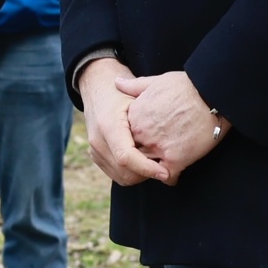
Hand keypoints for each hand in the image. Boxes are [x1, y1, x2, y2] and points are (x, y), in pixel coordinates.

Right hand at [78, 57, 167, 186]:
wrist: (98, 90)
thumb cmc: (124, 93)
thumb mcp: (139, 99)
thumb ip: (153, 119)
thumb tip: (174, 139)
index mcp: (108, 125)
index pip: (126, 157)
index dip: (147, 168)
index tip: (166, 172)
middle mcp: (97, 140)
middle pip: (125, 172)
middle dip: (147, 174)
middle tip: (168, 168)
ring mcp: (94, 150)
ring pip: (122, 177)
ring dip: (141, 175)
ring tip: (158, 163)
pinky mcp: (95, 155)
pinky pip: (116, 174)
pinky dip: (133, 173)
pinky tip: (145, 161)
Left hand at [122, 70, 229, 181]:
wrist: (211, 95)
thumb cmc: (186, 86)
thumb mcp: (155, 82)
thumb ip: (134, 87)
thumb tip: (117, 83)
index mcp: (134, 117)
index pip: (126, 137)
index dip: (136, 140)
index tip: (144, 141)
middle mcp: (142, 134)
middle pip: (136, 152)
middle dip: (143, 156)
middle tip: (154, 158)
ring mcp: (158, 148)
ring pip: (149, 167)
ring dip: (155, 169)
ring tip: (163, 168)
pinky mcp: (176, 160)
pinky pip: (167, 177)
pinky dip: (171, 178)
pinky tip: (175, 174)